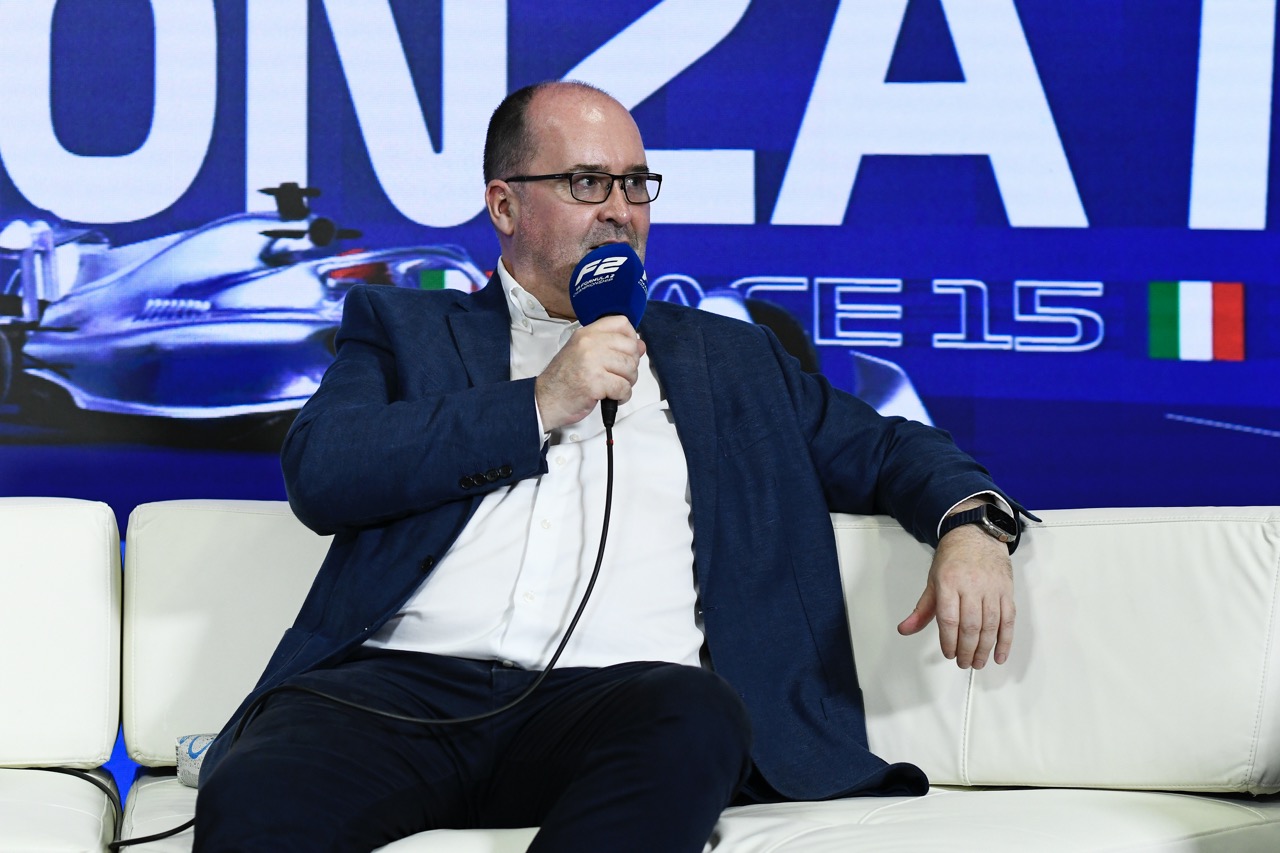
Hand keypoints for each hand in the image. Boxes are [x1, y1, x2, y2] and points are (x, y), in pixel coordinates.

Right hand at [535, 316, 645, 430]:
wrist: (545, 399)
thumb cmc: (563, 379)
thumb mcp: (584, 354)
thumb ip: (612, 347)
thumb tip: (640, 345)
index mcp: (586, 334)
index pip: (621, 323)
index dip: (631, 337)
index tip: (627, 351)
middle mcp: (589, 344)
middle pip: (630, 347)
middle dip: (631, 366)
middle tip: (619, 375)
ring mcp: (591, 362)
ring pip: (630, 368)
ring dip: (627, 383)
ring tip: (614, 387)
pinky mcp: (595, 382)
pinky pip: (624, 388)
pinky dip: (622, 396)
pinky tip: (611, 397)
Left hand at [897, 515, 1014, 668]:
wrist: (975, 535)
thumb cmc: (953, 559)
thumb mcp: (933, 581)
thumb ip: (922, 609)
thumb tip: (905, 629)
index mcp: (949, 583)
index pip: (949, 619)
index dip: (949, 641)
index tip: (949, 653)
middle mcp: (972, 586)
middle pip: (971, 625)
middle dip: (967, 650)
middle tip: (963, 662)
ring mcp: (991, 589)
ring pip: (991, 625)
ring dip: (985, 649)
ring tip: (977, 662)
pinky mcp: (1006, 591)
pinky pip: (1008, 620)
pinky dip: (1005, 640)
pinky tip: (999, 655)